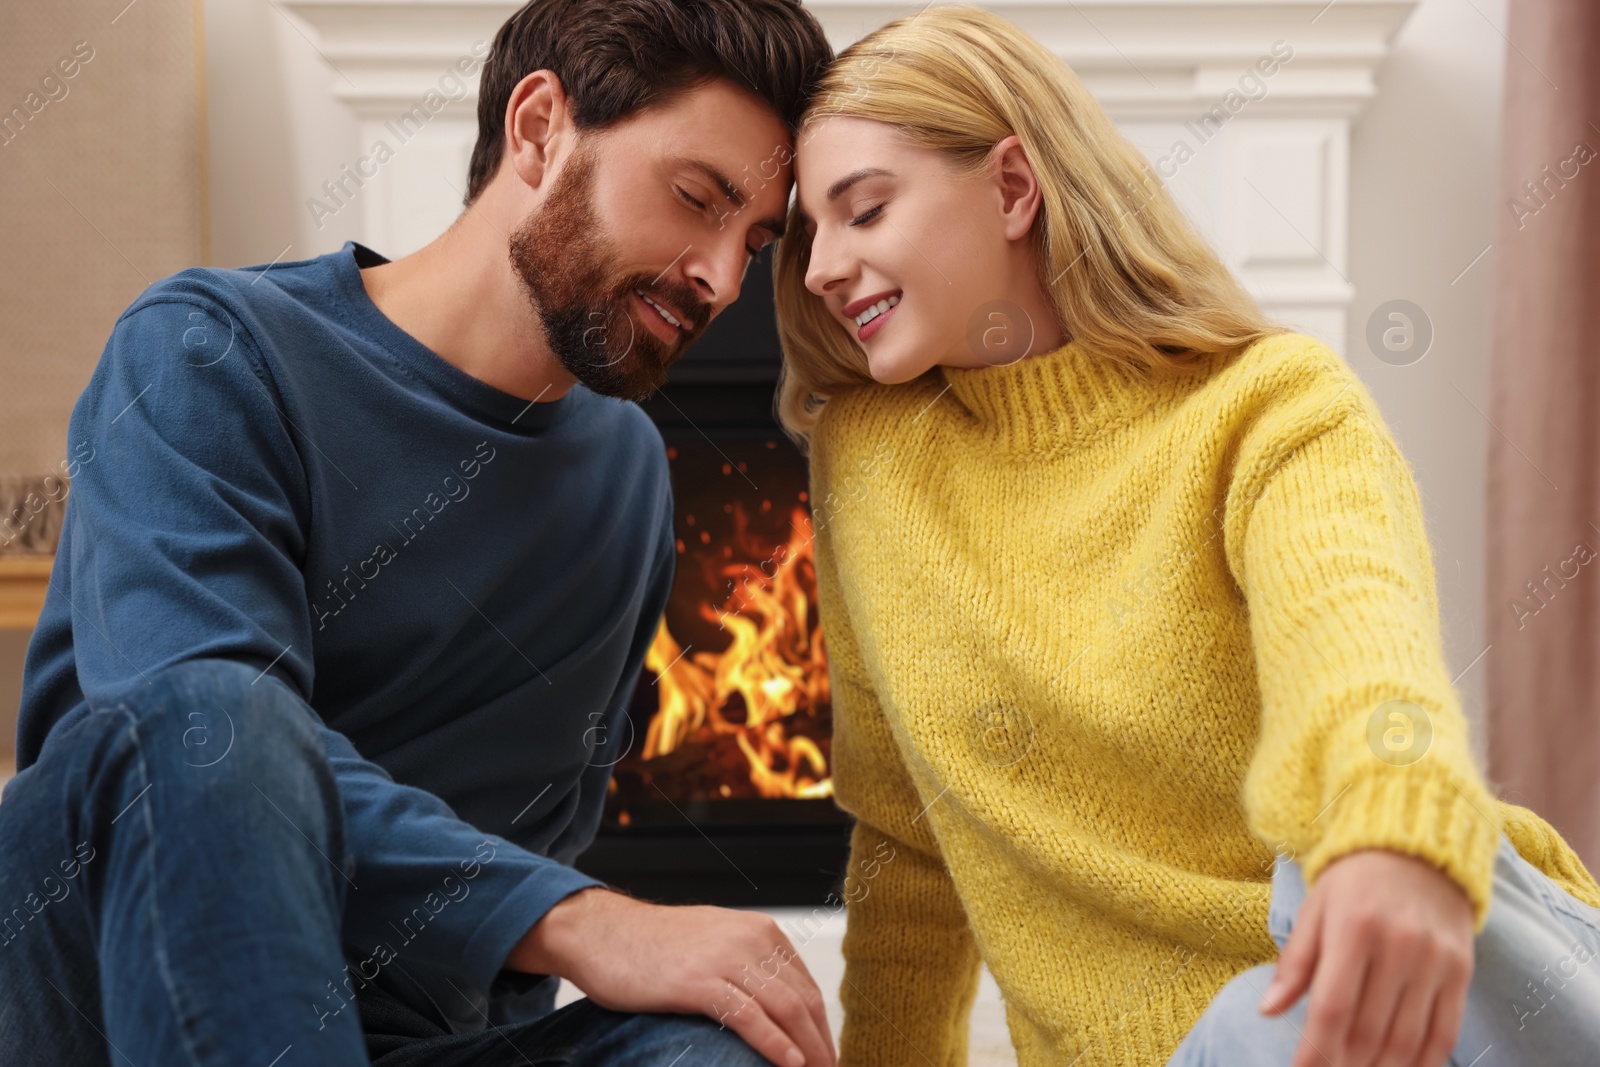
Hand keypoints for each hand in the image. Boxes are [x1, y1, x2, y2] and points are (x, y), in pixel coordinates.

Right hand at [507, 887, 835, 1066]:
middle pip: (803, 1001)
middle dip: (820, 1044)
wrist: (604, 932)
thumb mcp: (715, 943)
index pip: (807, 987)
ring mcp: (724, 958)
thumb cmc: (653, 944)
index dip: (821, 1028)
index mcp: (760, 931)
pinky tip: (789, 1066)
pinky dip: (775, 1044)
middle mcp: (750, 939)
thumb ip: (748, 966)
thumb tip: (779, 1007)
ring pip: (785, 1009)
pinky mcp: (698, 981)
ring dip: (807, 1050)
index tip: (825, 1056)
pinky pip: (748, 1017)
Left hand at [1259, 848, 1474, 1066]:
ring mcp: (1434, 962)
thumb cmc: (1354, 882)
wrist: (1418, 849)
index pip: (1332, 1007)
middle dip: (1343, 1063)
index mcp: (1353, 928)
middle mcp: (1398, 946)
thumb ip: (1295, 963)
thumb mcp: (1315, 909)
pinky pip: (1444, 1034)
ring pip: (1405, 1040)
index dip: (1315, 1051)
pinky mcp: (1461, 972)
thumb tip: (1269, 1011)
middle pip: (1368, 1030)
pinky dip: (1422, 1063)